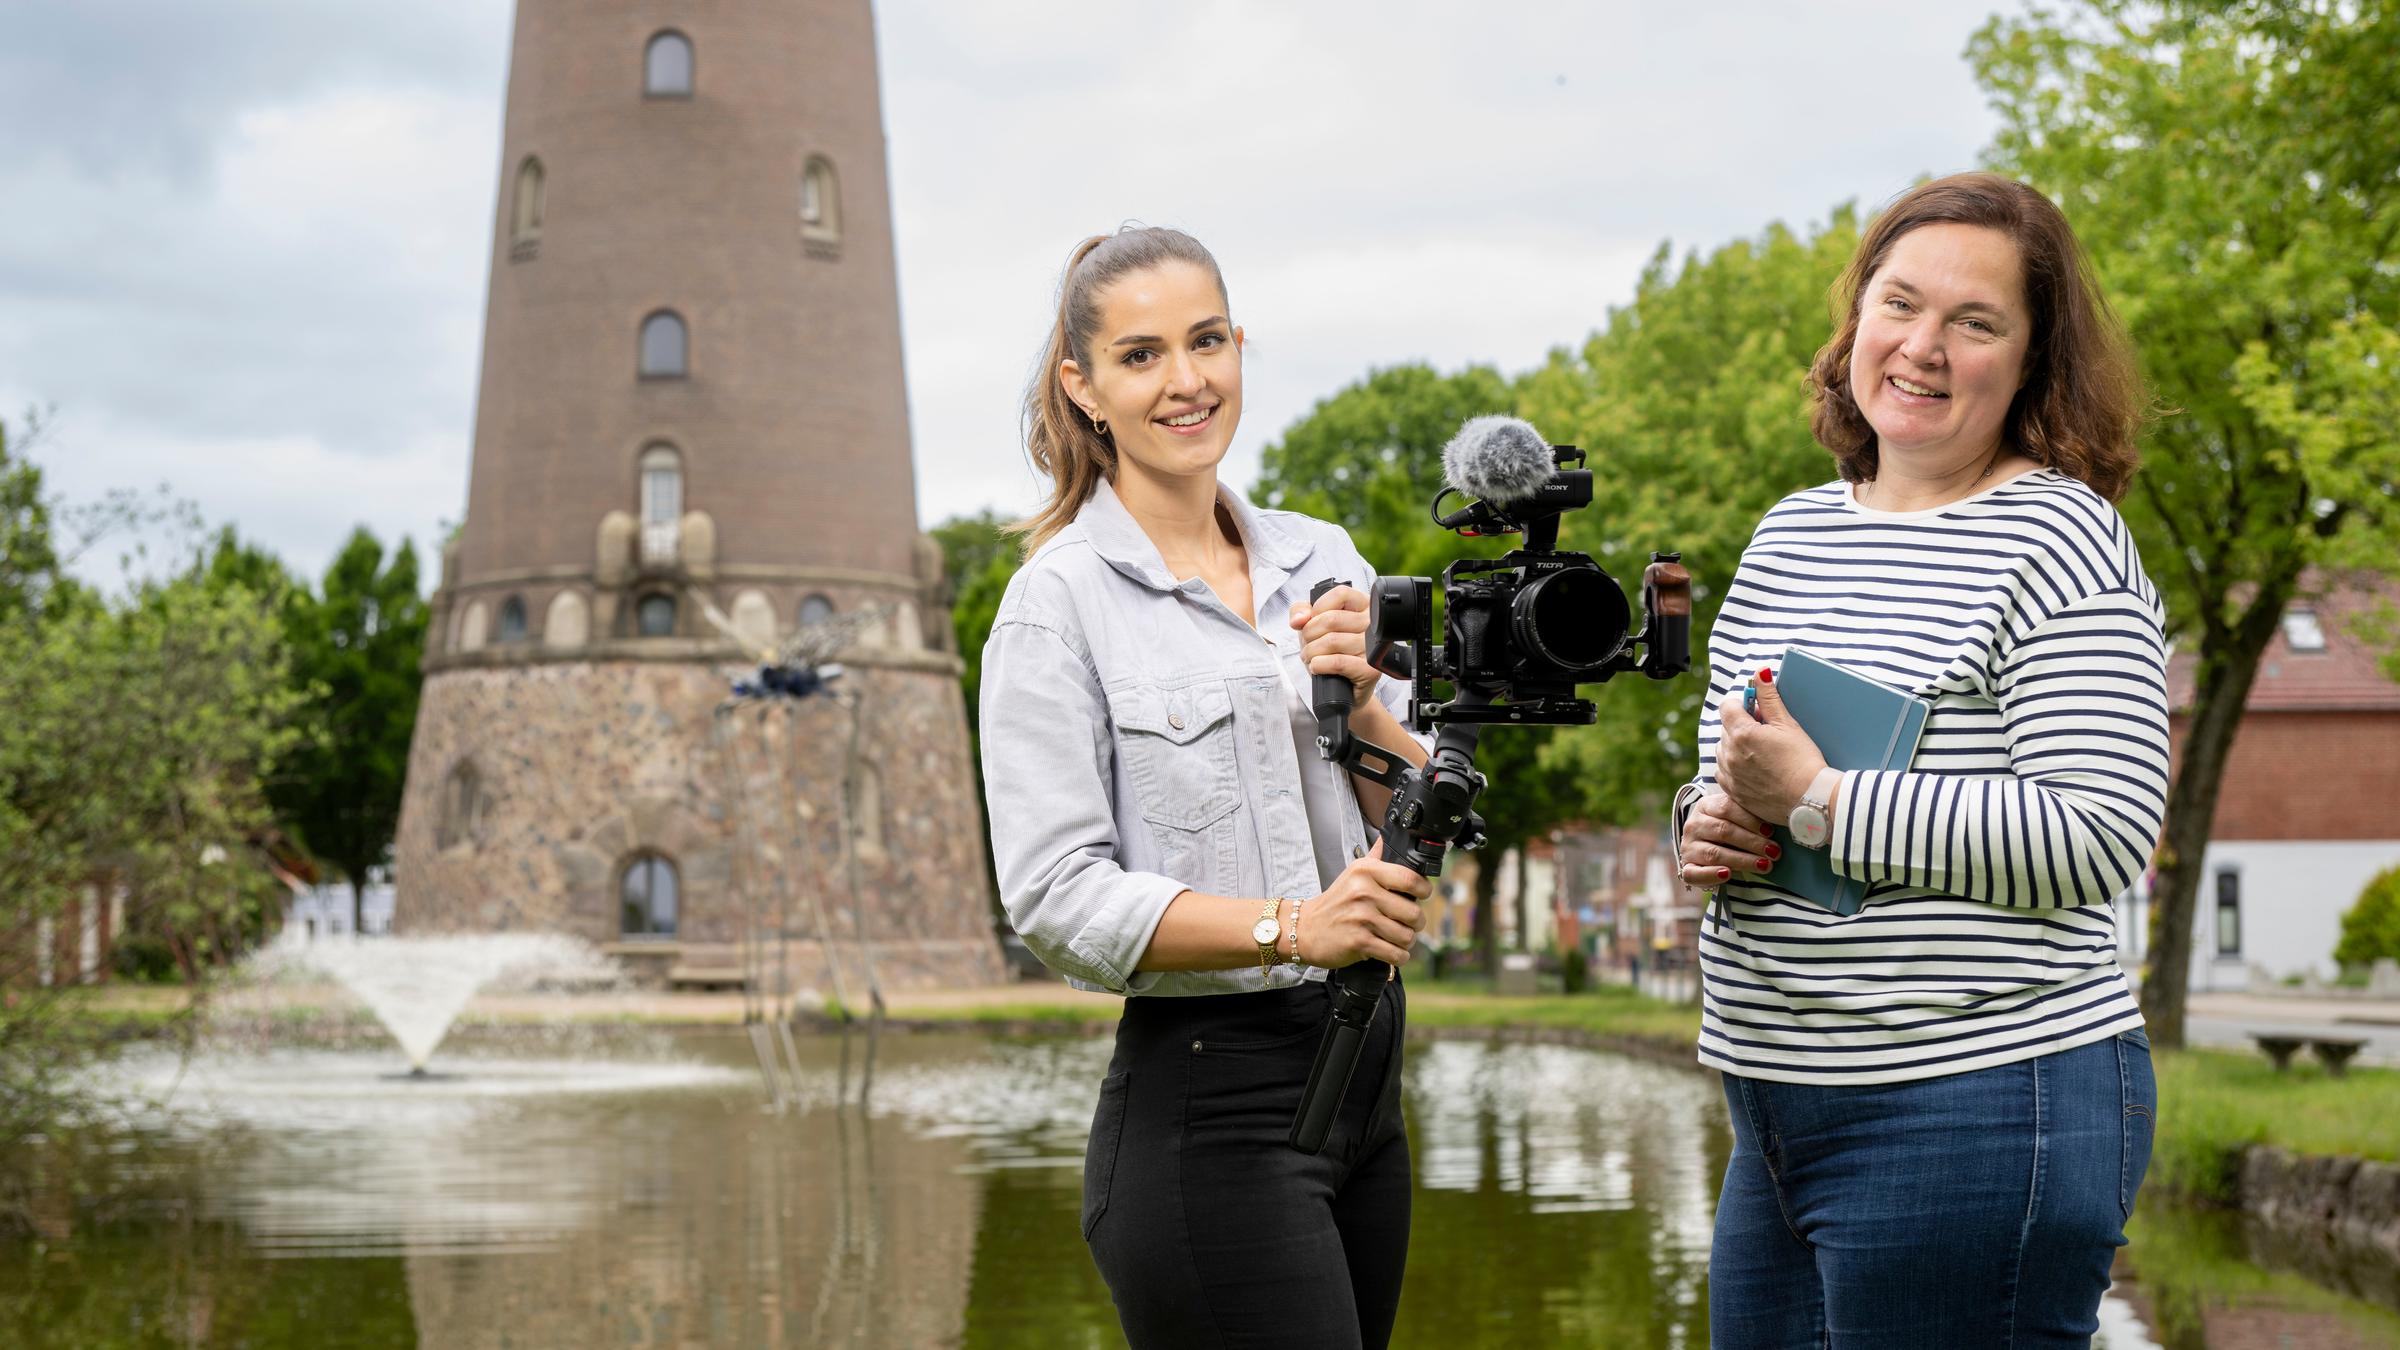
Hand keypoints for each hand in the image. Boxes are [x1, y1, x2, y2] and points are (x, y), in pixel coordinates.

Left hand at [1290, 585, 1379, 704]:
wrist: (1343, 687)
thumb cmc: (1330, 652)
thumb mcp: (1312, 625)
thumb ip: (1301, 611)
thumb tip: (1298, 618)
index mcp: (1363, 606)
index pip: (1340, 594)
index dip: (1318, 608)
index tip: (1312, 621)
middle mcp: (1373, 625)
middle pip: (1332, 619)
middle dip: (1309, 634)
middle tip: (1308, 645)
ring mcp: (1373, 647)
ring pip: (1332, 641)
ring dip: (1311, 652)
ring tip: (1311, 658)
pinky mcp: (1370, 669)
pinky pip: (1338, 662)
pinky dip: (1319, 665)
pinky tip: (1318, 667)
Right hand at [1301, 838, 1429, 967]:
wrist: (1305, 929)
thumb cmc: (1335, 902)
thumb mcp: (1352, 873)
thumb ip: (1374, 857)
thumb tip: (1388, 838)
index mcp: (1366, 871)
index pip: (1411, 879)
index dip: (1424, 891)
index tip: (1421, 896)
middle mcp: (1364, 892)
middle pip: (1414, 913)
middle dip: (1416, 923)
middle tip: (1406, 923)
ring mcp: (1362, 918)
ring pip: (1407, 937)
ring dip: (1406, 942)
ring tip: (1394, 937)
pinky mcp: (1359, 942)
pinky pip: (1396, 954)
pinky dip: (1398, 956)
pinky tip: (1389, 950)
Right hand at [1678, 792, 1778, 888]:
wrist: (1708, 845)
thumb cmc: (1730, 829)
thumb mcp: (1736, 817)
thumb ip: (1749, 815)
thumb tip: (1778, 817)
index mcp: (1706, 806)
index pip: (1726, 808)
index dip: (1750, 819)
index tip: (1770, 831)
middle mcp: (1693, 825)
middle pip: (1723, 831)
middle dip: (1752, 842)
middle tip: (1774, 851)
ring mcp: (1688, 847)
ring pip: (1714, 853)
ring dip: (1742, 860)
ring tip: (1764, 865)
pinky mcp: (1686, 867)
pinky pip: (1694, 873)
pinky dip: (1710, 874)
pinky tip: (1727, 874)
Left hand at [1714, 669, 1827, 826]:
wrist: (1809, 800)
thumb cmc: (1803, 761)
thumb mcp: (1787, 724)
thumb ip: (1770, 697)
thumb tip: (1760, 672)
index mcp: (1741, 733)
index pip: (1728, 706)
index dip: (1743, 705)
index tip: (1757, 711)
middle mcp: (1729, 753)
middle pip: (1726, 728)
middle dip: (1742, 726)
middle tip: (1766, 734)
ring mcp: (1729, 774)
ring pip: (1723, 750)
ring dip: (1737, 747)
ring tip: (1763, 754)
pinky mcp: (1732, 791)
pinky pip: (1725, 771)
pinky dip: (1735, 767)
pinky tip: (1756, 769)